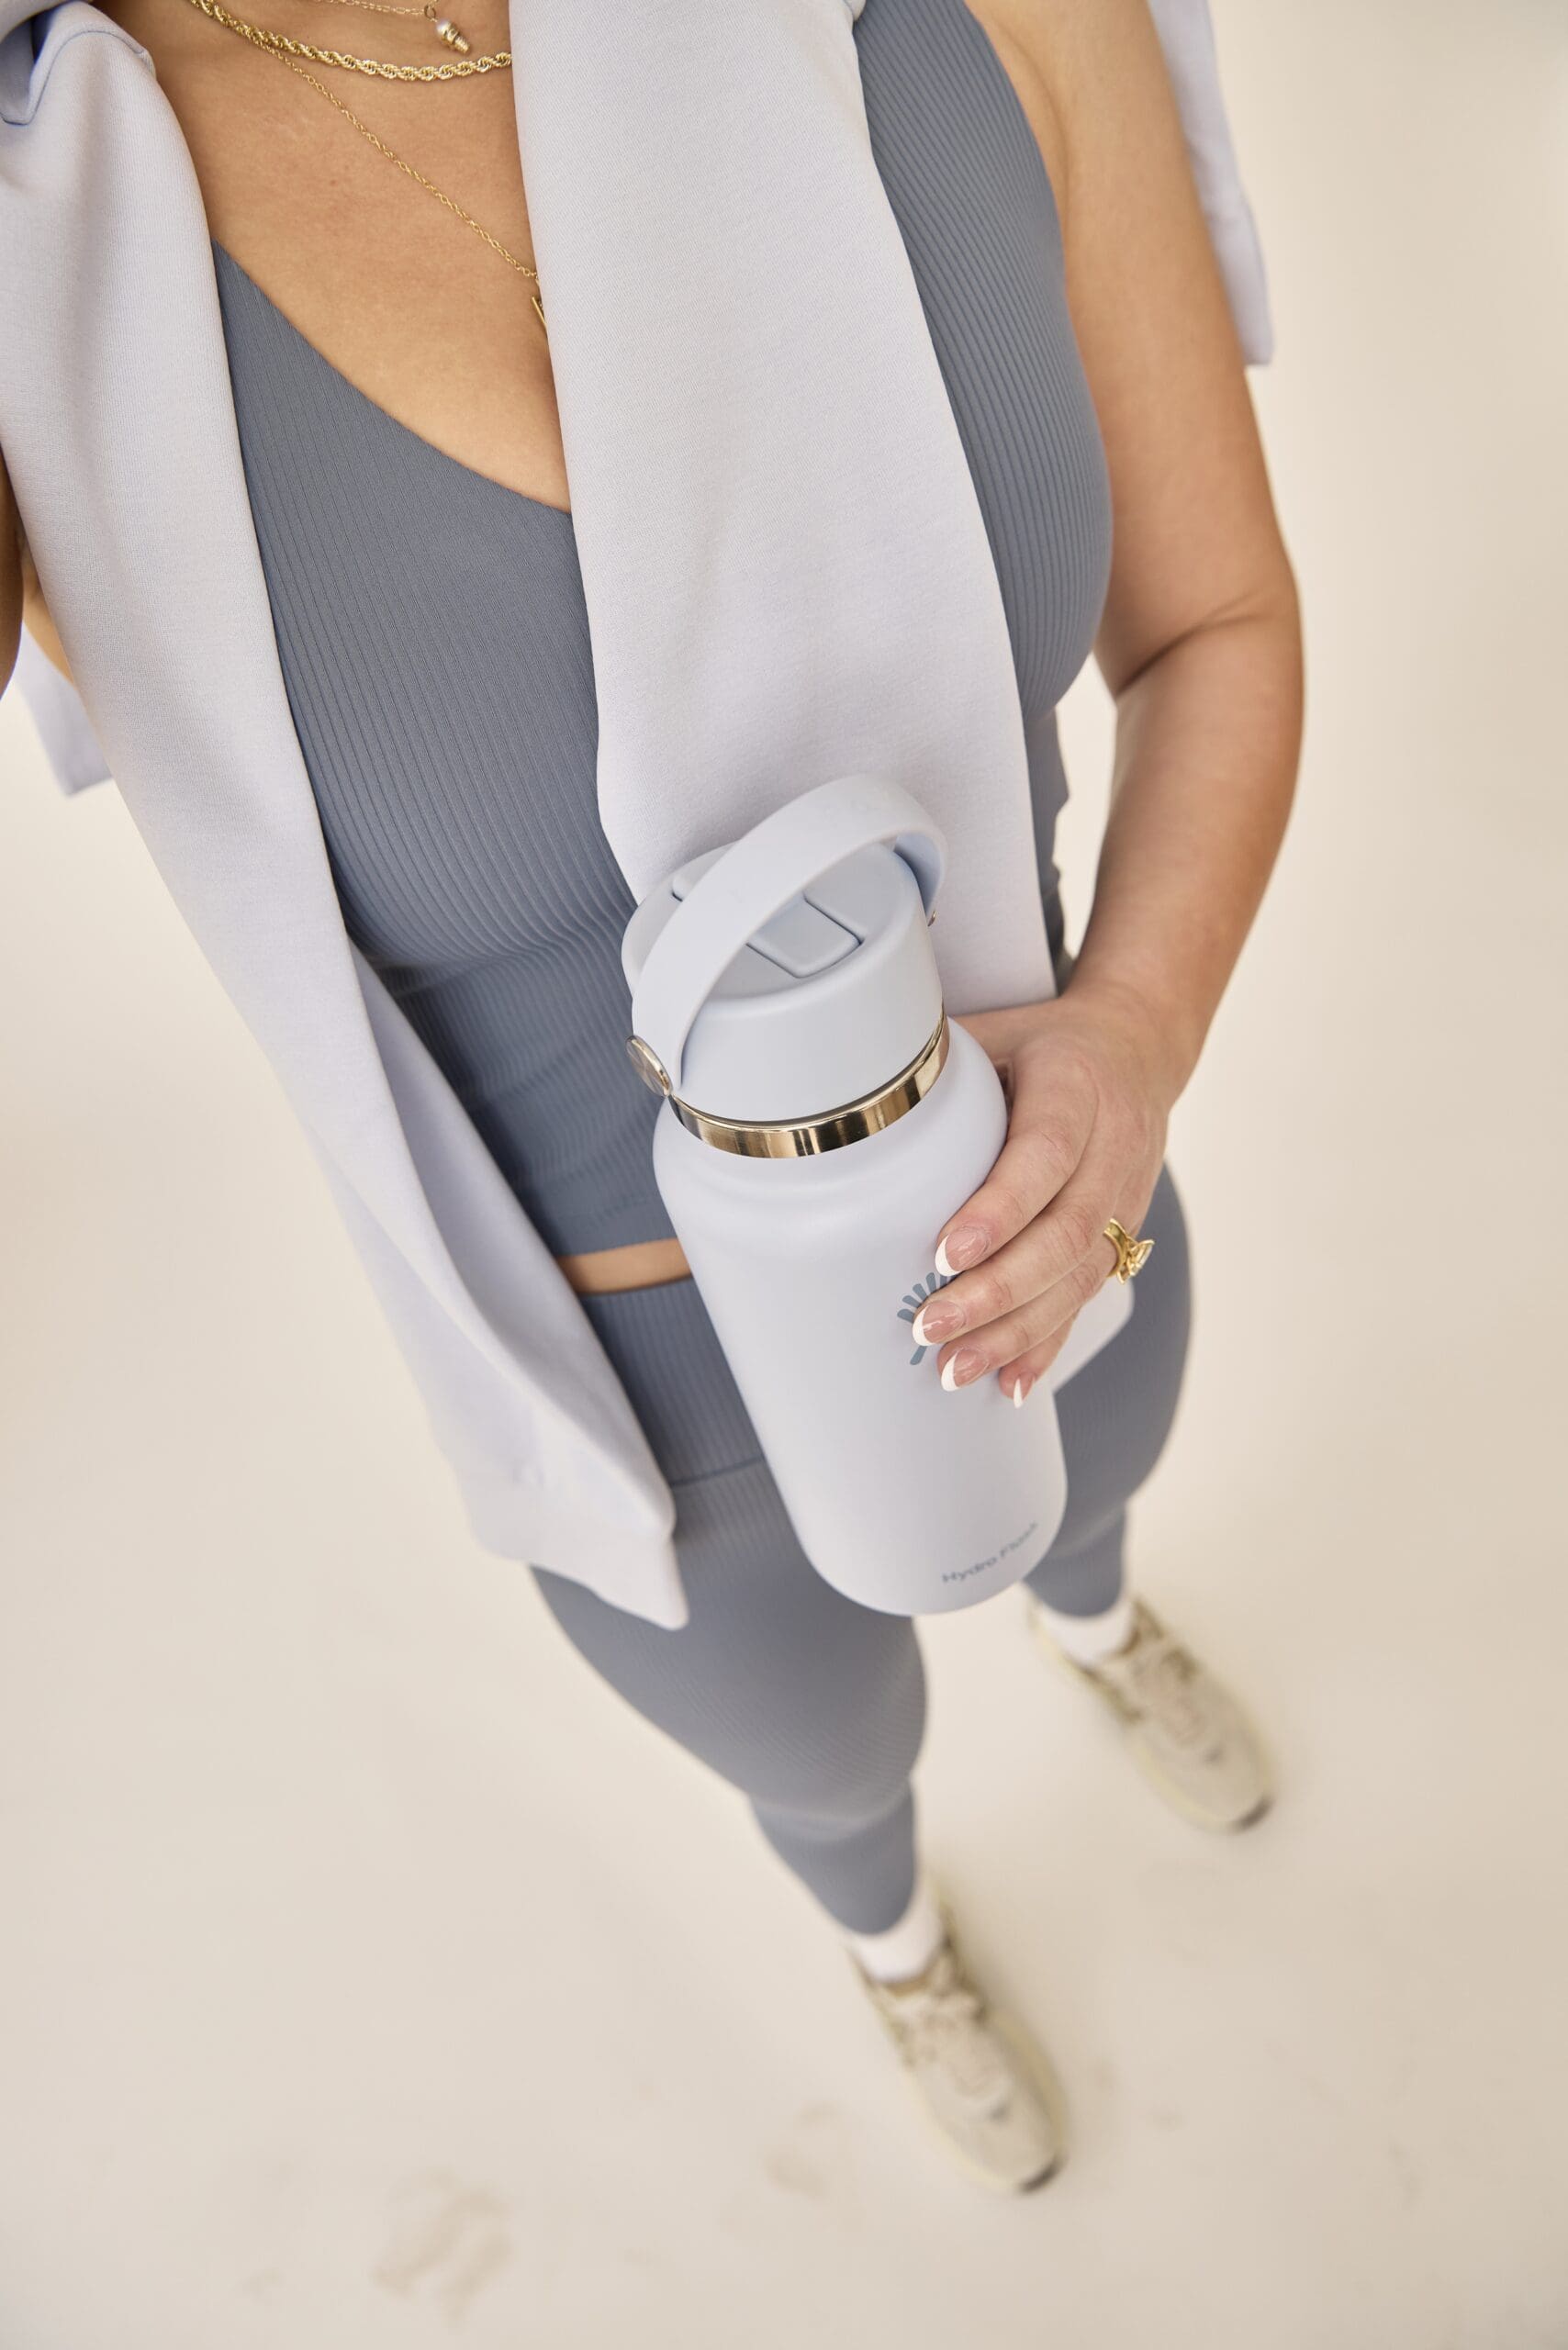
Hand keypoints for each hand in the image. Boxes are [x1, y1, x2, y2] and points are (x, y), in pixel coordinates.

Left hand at [914, 984, 1180, 1402]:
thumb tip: (832, 1085)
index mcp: (1077, 1085)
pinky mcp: (1125, 1233)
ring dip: (1016, 1330)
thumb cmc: (1040, 1043)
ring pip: (1081, 1275)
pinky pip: (1089, 1296)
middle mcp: (1115, 1144)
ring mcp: (1128, 1194)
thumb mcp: (993, 1032)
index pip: (1046, 1154)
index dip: (1000, 1209)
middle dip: (998, 1290)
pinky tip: (1009, 1384)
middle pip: (1067, 1231)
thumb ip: (930, 1063)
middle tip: (931, 1326)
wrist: (1134, 1048)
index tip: (944, 1253)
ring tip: (954, 1368)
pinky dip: (1047, 1345)